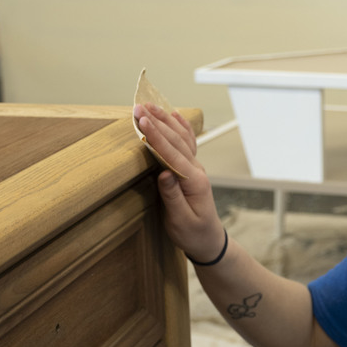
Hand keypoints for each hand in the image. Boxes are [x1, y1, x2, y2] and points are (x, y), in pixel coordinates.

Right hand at [132, 103, 224, 260]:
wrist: (208, 241)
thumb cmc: (193, 234)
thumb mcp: (180, 221)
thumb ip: (172, 197)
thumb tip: (163, 173)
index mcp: (194, 181)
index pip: (172, 154)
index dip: (155, 136)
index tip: (141, 121)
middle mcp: (196, 171)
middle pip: (175, 141)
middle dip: (156, 122)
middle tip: (138, 107)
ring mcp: (195, 169)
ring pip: (181, 138)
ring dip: (165, 120)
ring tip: (149, 105)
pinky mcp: (191, 170)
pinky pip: (186, 143)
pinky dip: (180, 127)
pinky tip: (174, 115)